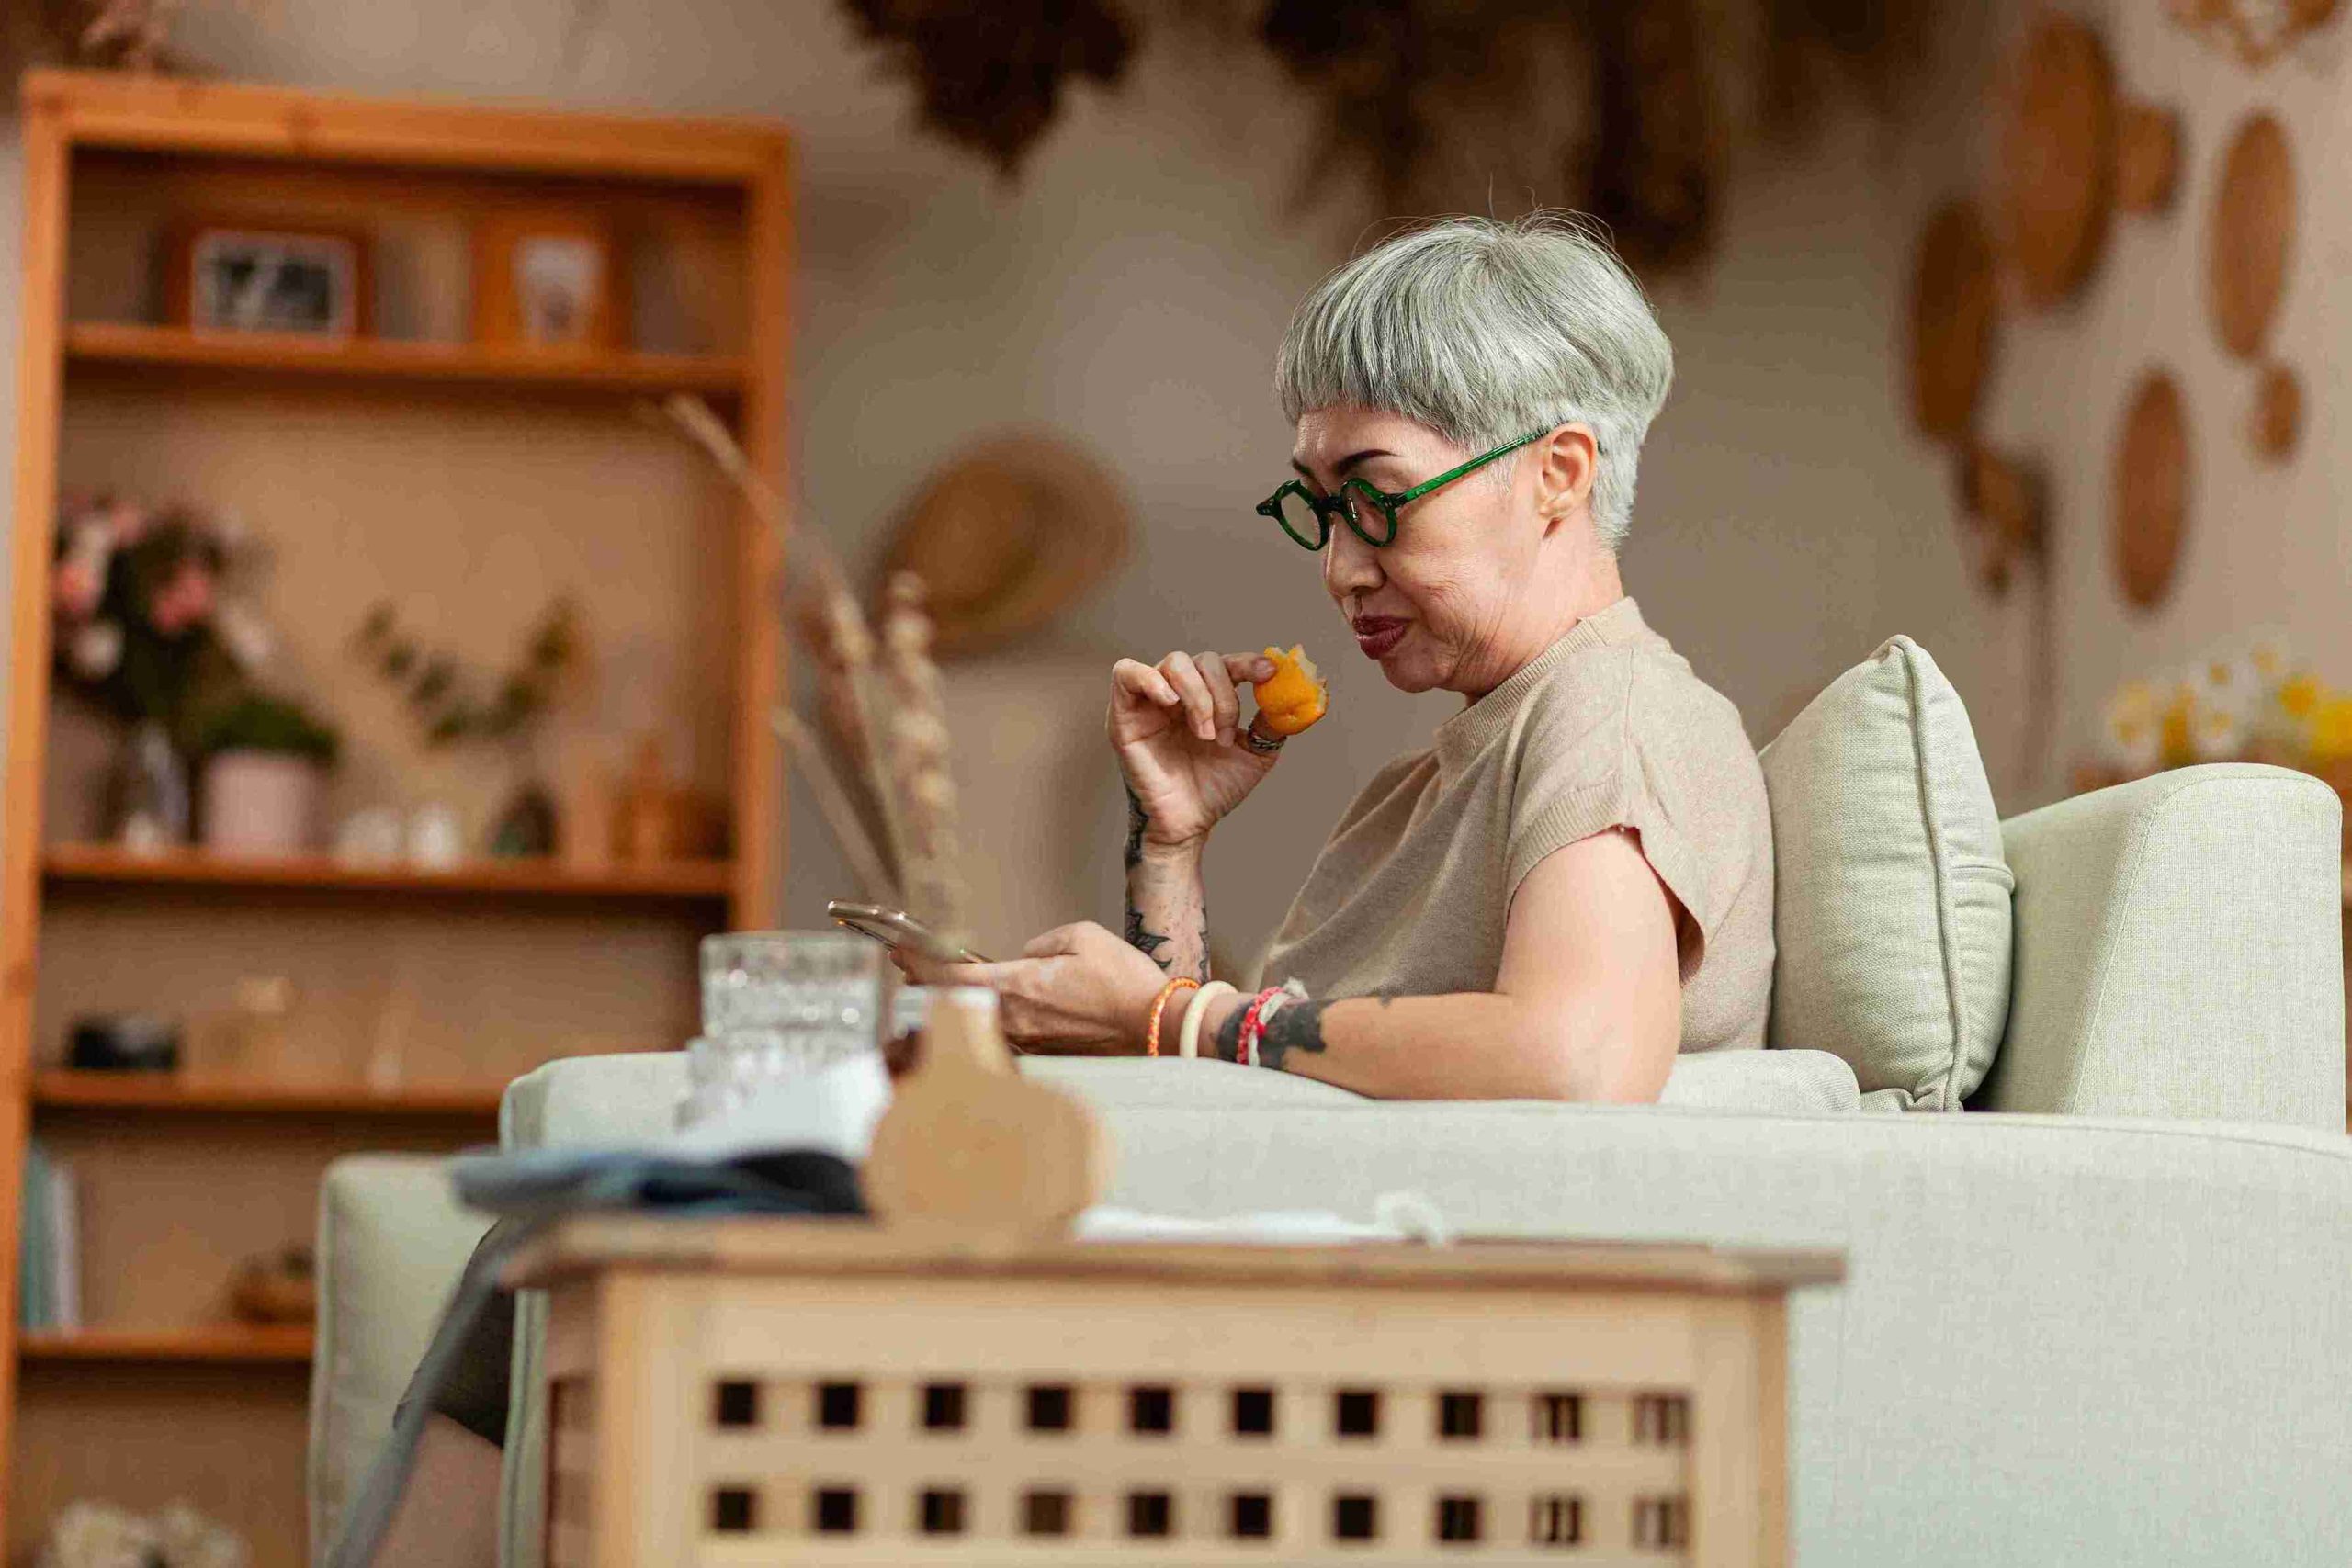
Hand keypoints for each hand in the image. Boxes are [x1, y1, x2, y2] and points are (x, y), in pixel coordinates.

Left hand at [925, 921, 1172, 1055]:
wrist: (1157, 1028)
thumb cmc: (1125, 982)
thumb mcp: (1083, 937)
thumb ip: (1045, 942)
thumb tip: (1028, 955)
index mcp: (1019, 985)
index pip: (952, 977)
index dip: (920, 963)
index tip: (900, 952)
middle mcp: (1016, 1019)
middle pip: (956, 1003)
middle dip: (928, 982)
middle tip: (908, 967)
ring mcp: (1029, 1041)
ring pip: (979, 1020)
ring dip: (957, 1004)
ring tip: (942, 986)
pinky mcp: (1045, 1055)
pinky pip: (1006, 1035)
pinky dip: (989, 1020)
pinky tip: (991, 1012)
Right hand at [1109, 650, 1279, 849]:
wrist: (1189, 823)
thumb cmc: (1216, 789)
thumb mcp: (1256, 753)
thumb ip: (1272, 722)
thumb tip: (1298, 694)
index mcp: (1209, 696)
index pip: (1228, 663)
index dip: (1248, 662)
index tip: (1268, 672)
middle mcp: (1180, 692)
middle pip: (1204, 661)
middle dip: (1224, 696)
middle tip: (1225, 736)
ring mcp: (1150, 700)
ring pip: (1174, 662)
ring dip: (1198, 696)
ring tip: (1204, 734)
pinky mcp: (1124, 712)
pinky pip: (1127, 672)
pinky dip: (1152, 680)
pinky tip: (1171, 704)